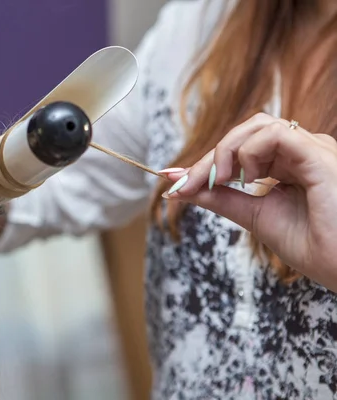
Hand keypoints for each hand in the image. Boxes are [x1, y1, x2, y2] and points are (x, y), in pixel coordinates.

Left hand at [159, 113, 336, 290]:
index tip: (174, 182)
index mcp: (290, 165)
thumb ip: (222, 199)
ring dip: (226, 152)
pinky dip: (249, 152)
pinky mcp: (319, 155)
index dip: (206, 163)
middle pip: (245, 133)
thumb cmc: (315, 247)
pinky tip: (246, 178)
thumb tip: (181, 189)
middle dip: (210, 157)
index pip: (241, 149)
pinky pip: (276, 134)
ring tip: (222, 183)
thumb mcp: (255, 217)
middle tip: (186, 184)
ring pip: (258, 126)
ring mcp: (313, 150)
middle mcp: (302, 152)